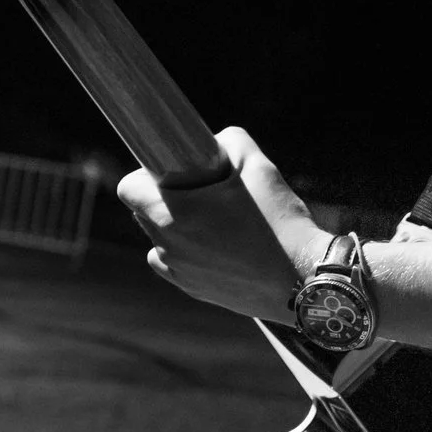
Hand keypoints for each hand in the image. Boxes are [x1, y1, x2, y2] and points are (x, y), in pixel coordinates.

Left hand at [117, 126, 324, 321]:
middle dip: (164, 198)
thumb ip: (228, 142)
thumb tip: (213, 143)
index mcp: (172, 214)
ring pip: (159, 239)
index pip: (128, 188)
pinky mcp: (192, 289)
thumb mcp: (257, 165)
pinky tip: (218, 245)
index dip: (146, 175)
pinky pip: (174, 263)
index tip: (173, 173)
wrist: (304, 280)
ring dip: (175, 226)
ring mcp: (177, 271)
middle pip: (142, 212)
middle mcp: (166, 245)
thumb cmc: (279, 222)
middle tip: (203, 192)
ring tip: (216, 221)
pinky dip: (186, 252)